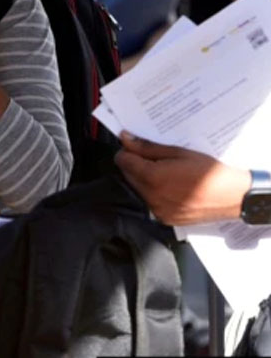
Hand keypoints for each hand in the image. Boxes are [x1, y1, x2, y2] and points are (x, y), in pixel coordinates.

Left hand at [115, 133, 251, 224]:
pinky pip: (150, 202)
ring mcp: (158, 211)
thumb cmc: (211, 172)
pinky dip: (154, 192)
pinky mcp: (165, 219)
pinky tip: (171, 185)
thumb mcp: (179, 153)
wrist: (234, 197)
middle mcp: (152, 197)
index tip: (134, 145)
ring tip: (166, 171)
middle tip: (153, 157)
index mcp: (153, 178)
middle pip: (128, 176)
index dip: (127, 151)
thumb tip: (125, 139)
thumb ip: (148, 147)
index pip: (123, 161)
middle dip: (135, 164)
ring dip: (144, 179)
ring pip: (138, 189)